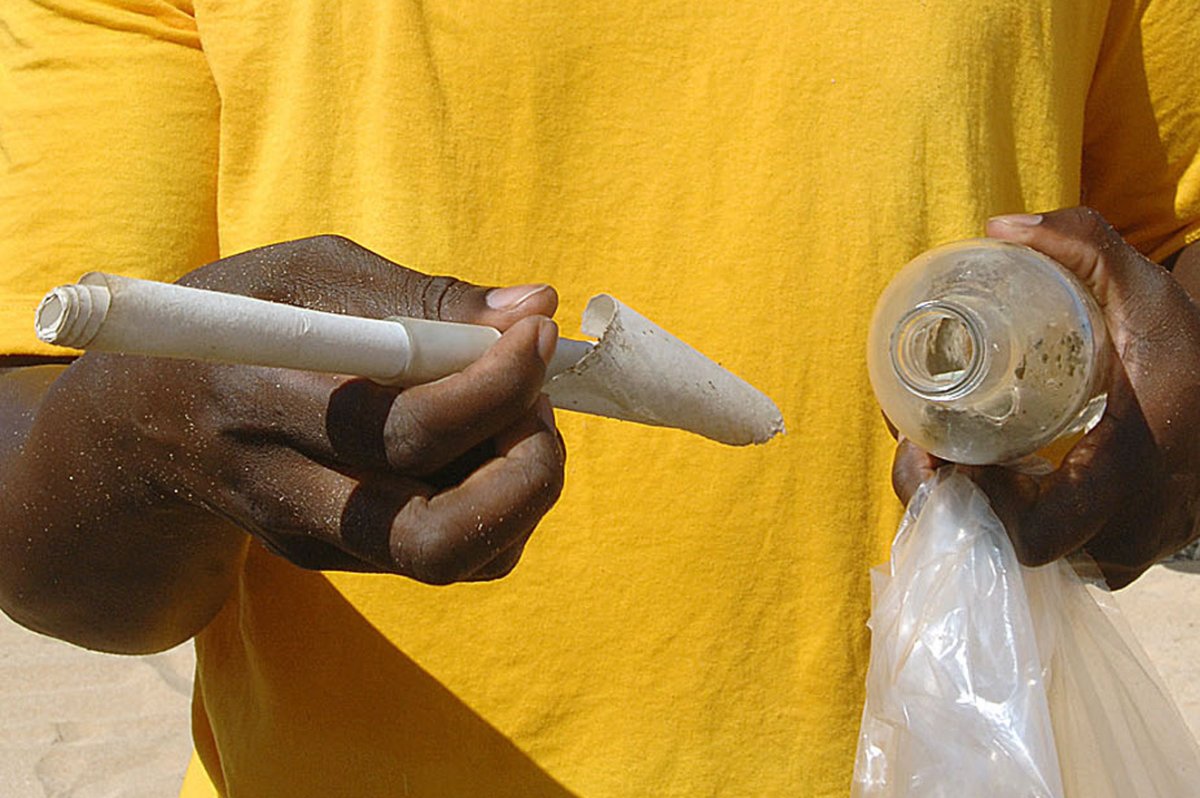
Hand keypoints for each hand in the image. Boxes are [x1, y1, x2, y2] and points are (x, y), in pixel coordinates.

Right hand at [55, 235, 565, 583]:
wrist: (145, 419)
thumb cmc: (239, 322)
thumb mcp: (310, 275)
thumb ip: (424, 296)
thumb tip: (538, 306)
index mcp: (267, 402)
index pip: (402, 430)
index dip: (493, 386)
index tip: (534, 333)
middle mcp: (289, 494)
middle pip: (434, 536)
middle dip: (525, 471)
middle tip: (540, 402)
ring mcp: (315, 540)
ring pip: (455, 557)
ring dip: (522, 489)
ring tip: (519, 415)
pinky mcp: (337, 559)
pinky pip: (451, 555)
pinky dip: (500, 506)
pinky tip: (488, 446)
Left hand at [893, 208, 1199, 587]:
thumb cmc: (1189, 351)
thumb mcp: (1146, 292)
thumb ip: (1084, 243)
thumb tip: (1000, 227)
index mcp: (1128, 472)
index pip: (1038, 533)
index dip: (984, 506)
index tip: (952, 455)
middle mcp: (1129, 530)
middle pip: (1019, 555)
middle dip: (965, 509)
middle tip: (933, 457)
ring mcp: (1128, 552)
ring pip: (1036, 563)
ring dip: (988, 522)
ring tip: (953, 466)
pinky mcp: (1124, 555)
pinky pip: (1060, 561)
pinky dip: (1021, 530)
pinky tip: (995, 486)